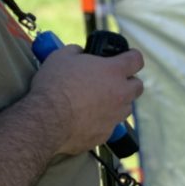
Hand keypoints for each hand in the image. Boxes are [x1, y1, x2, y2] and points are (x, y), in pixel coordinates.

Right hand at [29, 44, 143, 154]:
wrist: (46, 120)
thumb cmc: (54, 86)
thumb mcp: (62, 56)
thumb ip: (77, 51)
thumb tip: (79, 53)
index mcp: (113, 71)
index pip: (136, 59)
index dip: (132, 56)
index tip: (127, 57)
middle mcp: (120, 94)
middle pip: (137, 86)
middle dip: (128, 82)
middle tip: (112, 81)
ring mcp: (114, 116)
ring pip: (126, 107)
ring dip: (117, 103)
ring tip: (98, 101)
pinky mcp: (105, 134)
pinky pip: (110, 125)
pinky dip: (103, 121)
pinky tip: (87, 118)